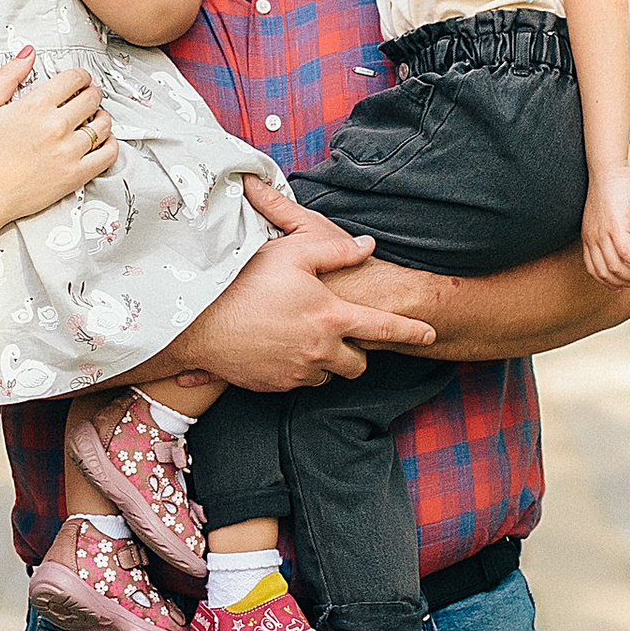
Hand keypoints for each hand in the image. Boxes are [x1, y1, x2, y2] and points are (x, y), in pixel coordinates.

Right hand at [0, 50, 114, 234]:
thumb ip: (8, 75)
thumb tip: (28, 53)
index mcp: (35, 106)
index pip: (74, 79)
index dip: (80, 76)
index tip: (79, 80)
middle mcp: (56, 127)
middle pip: (92, 98)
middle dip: (91, 93)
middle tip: (87, 97)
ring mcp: (68, 152)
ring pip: (103, 124)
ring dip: (102, 117)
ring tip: (94, 118)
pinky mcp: (75, 175)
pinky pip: (108, 154)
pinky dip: (110, 144)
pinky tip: (101, 142)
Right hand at [194, 191, 439, 386]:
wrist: (198, 322)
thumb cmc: (244, 280)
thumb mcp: (293, 253)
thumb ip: (335, 251)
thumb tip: (367, 245)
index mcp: (331, 317)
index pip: (385, 328)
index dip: (412, 332)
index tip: (431, 334)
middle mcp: (320, 350)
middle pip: (359, 364)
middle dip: (358, 352)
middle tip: (342, 333)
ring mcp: (298, 372)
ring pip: (328, 374)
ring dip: (326, 360)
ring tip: (305, 336)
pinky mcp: (275, 385)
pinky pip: (299, 382)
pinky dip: (299, 368)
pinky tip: (280, 347)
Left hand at [582, 153, 629, 289]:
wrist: (606, 170)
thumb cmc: (607, 189)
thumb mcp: (602, 214)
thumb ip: (606, 229)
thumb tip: (618, 238)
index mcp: (588, 237)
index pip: (594, 270)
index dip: (608, 282)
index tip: (622, 287)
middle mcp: (593, 239)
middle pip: (606, 273)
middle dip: (625, 282)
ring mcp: (603, 233)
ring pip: (616, 267)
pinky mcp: (616, 226)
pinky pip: (626, 254)